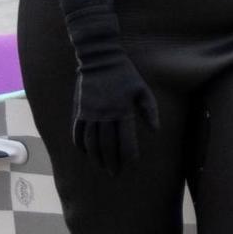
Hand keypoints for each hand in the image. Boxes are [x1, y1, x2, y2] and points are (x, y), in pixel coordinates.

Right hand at [71, 53, 158, 174]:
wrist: (100, 59)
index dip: (128, 155)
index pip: (125, 140)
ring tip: (101, 167)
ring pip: (90, 141)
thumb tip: (155, 130)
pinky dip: (80, 144)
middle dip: (111, 161)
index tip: (131, 165)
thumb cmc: (125, 74)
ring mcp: (89, 113)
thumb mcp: (142, 89)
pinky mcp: (79, 109)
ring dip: (95, 157)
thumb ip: (149, 110)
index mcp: (121, 111)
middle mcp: (104, 115)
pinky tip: (85, 152)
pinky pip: (77, 131)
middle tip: (115, 174)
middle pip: (106, 145)